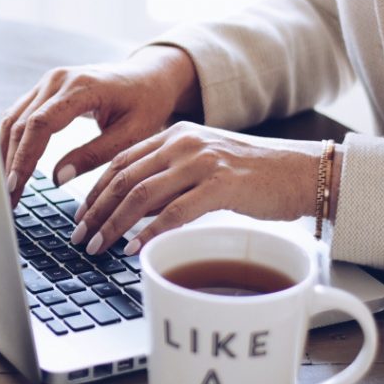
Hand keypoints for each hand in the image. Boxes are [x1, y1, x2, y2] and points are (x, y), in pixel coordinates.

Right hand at [0, 46, 200, 203]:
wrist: (148, 78)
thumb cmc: (146, 104)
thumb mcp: (131, 134)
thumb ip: (94, 155)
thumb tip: (58, 179)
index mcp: (81, 87)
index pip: (40, 124)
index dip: (25, 157)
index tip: (16, 185)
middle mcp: (58, 80)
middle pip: (20, 124)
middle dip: (11, 163)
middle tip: (7, 198)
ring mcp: (47, 82)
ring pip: (12, 120)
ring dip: (5, 154)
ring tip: (5, 187)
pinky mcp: (43, 90)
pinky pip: (18, 116)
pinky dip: (11, 142)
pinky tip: (10, 166)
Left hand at [71, 122, 334, 255]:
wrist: (303, 172)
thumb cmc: (253, 175)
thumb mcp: (203, 165)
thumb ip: (169, 179)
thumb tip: (131, 209)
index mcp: (175, 134)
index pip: (120, 161)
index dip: (94, 190)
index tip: (80, 216)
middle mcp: (183, 143)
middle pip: (124, 178)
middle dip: (96, 211)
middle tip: (80, 237)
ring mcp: (202, 162)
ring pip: (141, 195)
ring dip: (114, 225)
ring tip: (98, 247)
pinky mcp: (221, 185)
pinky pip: (174, 212)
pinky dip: (149, 232)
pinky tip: (134, 249)